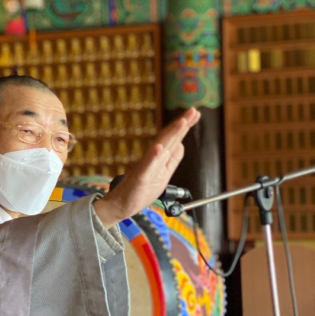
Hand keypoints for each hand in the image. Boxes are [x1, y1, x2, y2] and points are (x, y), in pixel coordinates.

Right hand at [95, 108, 199, 225]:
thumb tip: (181, 145)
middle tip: (192, 110)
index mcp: (159, 159)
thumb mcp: (163, 175)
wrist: (121, 205)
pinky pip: (146, 167)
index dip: (185, 127)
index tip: (194, 113)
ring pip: (159, 148)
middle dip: (181, 125)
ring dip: (170, 135)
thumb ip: (172, 161)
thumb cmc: (140, 192)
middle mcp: (152, 159)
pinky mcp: (139, 178)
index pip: (174, 139)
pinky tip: (159, 148)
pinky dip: (152, 156)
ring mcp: (145, 167)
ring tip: (181, 123)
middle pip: (169, 139)